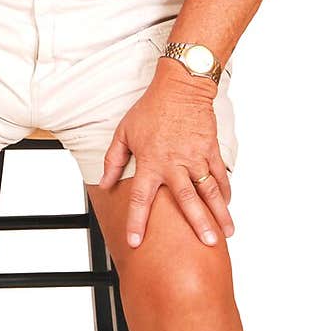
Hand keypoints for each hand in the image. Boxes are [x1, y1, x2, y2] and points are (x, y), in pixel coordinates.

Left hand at [97, 59, 233, 248]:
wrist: (180, 87)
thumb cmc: (150, 109)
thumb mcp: (124, 132)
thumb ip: (114, 160)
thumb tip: (104, 182)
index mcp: (150, 162)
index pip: (141, 198)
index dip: (137, 221)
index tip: (135, 242)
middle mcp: (174, 164)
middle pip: (187, 200)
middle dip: (198, 223)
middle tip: (207, 243)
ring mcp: (195, 157)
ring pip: (209, 191)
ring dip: (219, 213)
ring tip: (226, 233)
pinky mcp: (210, 150)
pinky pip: (219, 175)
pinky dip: (224, 191)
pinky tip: (226, 206)